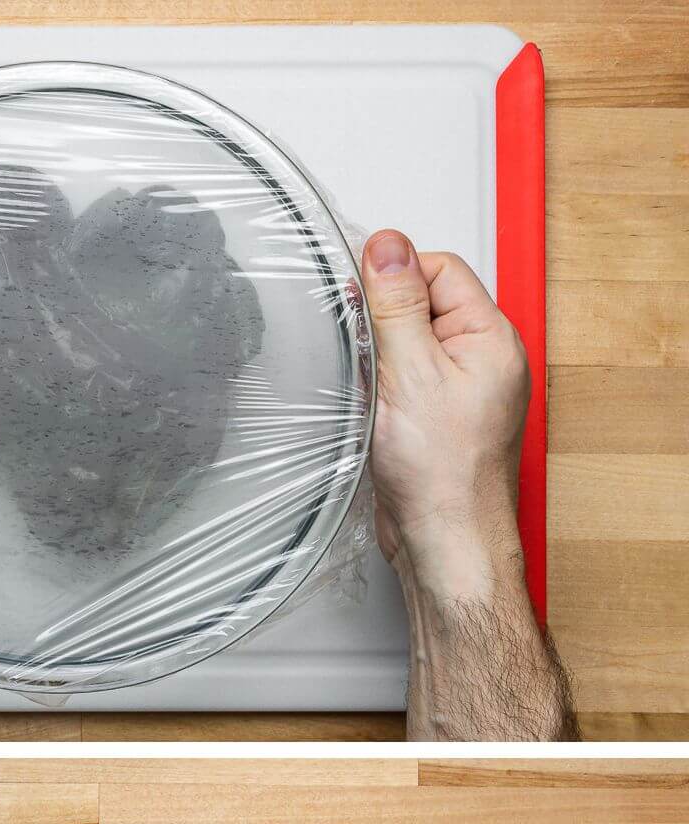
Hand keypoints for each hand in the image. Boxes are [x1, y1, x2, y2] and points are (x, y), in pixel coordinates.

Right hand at [360, 229, 530, 602]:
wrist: (444, 545)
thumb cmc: (445, 477)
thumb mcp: (413, 374)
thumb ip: (397, 306)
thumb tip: (387, 246)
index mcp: (490, 339)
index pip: (440, 269)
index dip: (396, 279)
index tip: (364, 302)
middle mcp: (480, 361)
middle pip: (419, 305)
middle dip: (382, 325)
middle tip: (371, 360)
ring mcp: (456, 392)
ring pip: (403, 347)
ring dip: (377, 362)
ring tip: (376, 395)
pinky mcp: (431, 421)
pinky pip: (397, 383)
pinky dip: (376, 392)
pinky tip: (372, 415)